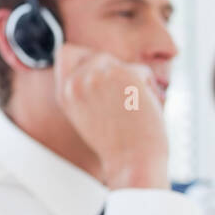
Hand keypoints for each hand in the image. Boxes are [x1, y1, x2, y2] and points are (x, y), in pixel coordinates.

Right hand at [54, 43, 167, 189]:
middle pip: (98, 54)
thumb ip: (86, 88)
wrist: (132, 162)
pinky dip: (149, 89)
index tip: (100, 76)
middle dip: (115, 71)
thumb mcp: (87, 114)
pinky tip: (143, 110)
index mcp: (64, 93)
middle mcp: (76, 82)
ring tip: (132, 107)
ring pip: (121, 62)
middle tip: (122, 99)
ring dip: (133, 80)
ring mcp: (97, 76)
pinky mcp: (122, 74)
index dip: (85, 58)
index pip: (66, 52)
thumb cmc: (117, 144)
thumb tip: (100, 62)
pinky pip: (142, 71)